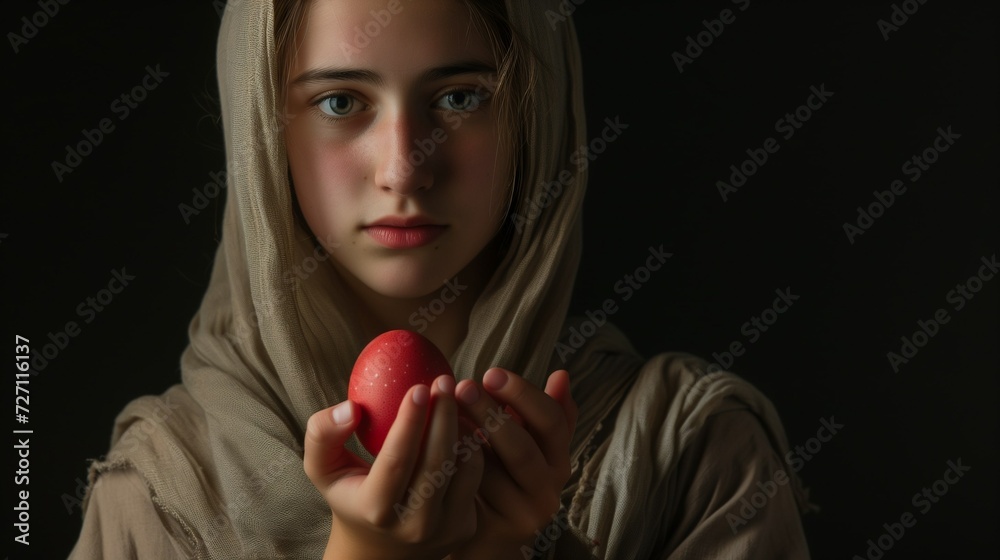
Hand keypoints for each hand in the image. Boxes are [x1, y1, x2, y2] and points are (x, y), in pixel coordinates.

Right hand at [303, 375, 483, 559]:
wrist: (380, 547)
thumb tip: (350, 407)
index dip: (410, 421)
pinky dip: (473, 444)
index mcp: (375, 510)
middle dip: (444, 415)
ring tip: (455, 397)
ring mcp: (444, 529)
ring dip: (463, 426)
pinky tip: (464, 420)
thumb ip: (323, 434)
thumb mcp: (323, 468)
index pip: (397, 459)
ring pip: (464, 467)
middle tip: (445, 380)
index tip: (419, 386)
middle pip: (436, 461)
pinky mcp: (466, 526)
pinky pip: (476, 475)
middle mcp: (413, 525)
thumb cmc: (350, 493)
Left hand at [450, 368, 577, 559]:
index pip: (552, 422)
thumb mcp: (528, 442)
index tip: (491, 373)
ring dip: (466, 438)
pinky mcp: (494, 530)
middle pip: (522, 449)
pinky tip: (437, 444)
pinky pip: (469, 492)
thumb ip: (542, 412)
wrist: (488, 533)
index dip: (523, 395)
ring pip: (492, 472)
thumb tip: (562, 374)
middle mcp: (548, 489)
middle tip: (462, 387)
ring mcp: (523, 515)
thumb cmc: (504, 475)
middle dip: (491, 414)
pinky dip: (453, 465)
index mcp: (558, 459)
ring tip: (445, 412)